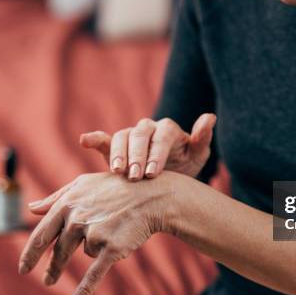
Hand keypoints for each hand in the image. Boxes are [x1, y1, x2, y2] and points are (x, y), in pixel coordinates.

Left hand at [18, 172, 174, 294]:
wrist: (152, 195)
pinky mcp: (112, 248)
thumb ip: (56, 197)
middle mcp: (78, 219)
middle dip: (52, 268)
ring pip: (85, 252)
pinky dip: (85, 289)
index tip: (23, 268)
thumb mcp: (83, 184)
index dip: (30, 254)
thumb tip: (31, 208)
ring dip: (94, 252)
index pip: (41, 234)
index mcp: (67, 204)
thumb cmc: (117, 188)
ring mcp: (95, 233)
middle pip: (59, 250)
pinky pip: (94, 273)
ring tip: (91, 261)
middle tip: (47, 281)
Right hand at [79, 114, 215, 180]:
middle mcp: (148, 129)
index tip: (153, 173)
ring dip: (119, 153)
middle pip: (140, 135)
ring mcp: (130, 137)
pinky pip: (103, 140)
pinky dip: (94, 138)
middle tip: (135, 176)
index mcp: (167, 129)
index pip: (162, 135)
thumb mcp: (198, 154)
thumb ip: (202, 138)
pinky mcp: (114, 147)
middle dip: (137, 155)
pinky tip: (85, 140)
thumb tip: (210, 116)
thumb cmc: (185, 164)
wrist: (169, 177)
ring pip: (122, 137)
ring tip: (118, 172)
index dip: (157, 153)